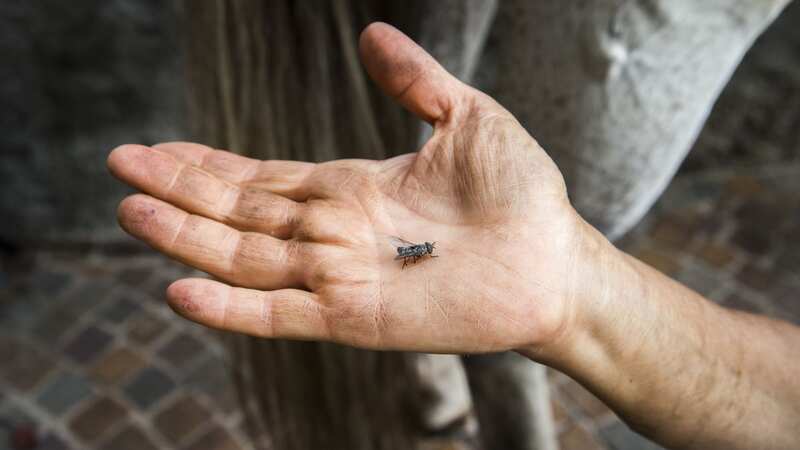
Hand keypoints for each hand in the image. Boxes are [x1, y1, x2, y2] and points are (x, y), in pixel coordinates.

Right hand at [108, 23, 587, 354]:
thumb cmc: (520, 192)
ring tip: (132, 210)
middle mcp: (333, 234)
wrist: (555, 259)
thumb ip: (414, 81)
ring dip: (186, 238)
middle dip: (179, 191)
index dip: (208, 165)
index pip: (262, 178)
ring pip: (246, 259)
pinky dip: (231, 308)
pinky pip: (281, 315)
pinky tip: (181, 289)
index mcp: (351, 190)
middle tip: (122, 167)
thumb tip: (370, 34)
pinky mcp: (354, 319)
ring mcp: (339, 277)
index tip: (159, 149)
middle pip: (238, 214)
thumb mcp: (466, 117)